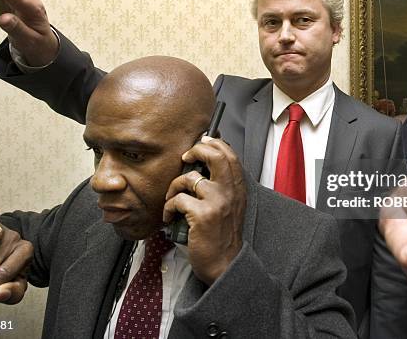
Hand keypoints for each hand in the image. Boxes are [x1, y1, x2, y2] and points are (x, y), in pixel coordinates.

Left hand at [164, 137, 245, 284]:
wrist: (224, 263)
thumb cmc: (221, 235)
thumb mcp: (230, 205)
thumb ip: (222, 185)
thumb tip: (203, 163)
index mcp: (237, 188)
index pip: (230, 154)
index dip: (214, 143)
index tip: (201, 142)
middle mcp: (230, 192)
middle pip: (215, 155)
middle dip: (196, 150)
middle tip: (186, 157)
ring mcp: (217, 202)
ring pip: (189, 178)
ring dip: (174, 186)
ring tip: (172, 199)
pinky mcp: (202, 215)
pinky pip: (178, 199)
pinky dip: (168, 207)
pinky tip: (169, 216)